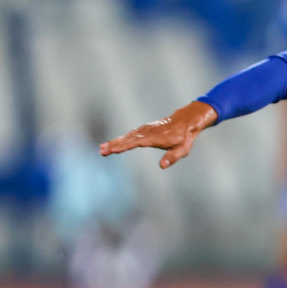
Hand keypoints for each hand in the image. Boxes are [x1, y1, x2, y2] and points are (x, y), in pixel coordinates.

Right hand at [99, 101, 217, 168]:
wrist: (184, 121)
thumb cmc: (184, 137)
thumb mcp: (182, 150)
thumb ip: (172, 157)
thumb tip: (162, 166)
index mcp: (155, 137)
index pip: (137, 142)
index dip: (125, 145)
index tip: (114, 149)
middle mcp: (147, 132)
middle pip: (128, 139)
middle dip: (114, 145)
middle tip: (102, 151)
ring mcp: (144, 130)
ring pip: (127, 136)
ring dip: (114, 142)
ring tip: (102, 148)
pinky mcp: (143, 130)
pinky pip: (130, 135)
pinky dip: (120, 139)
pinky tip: (112, 143)